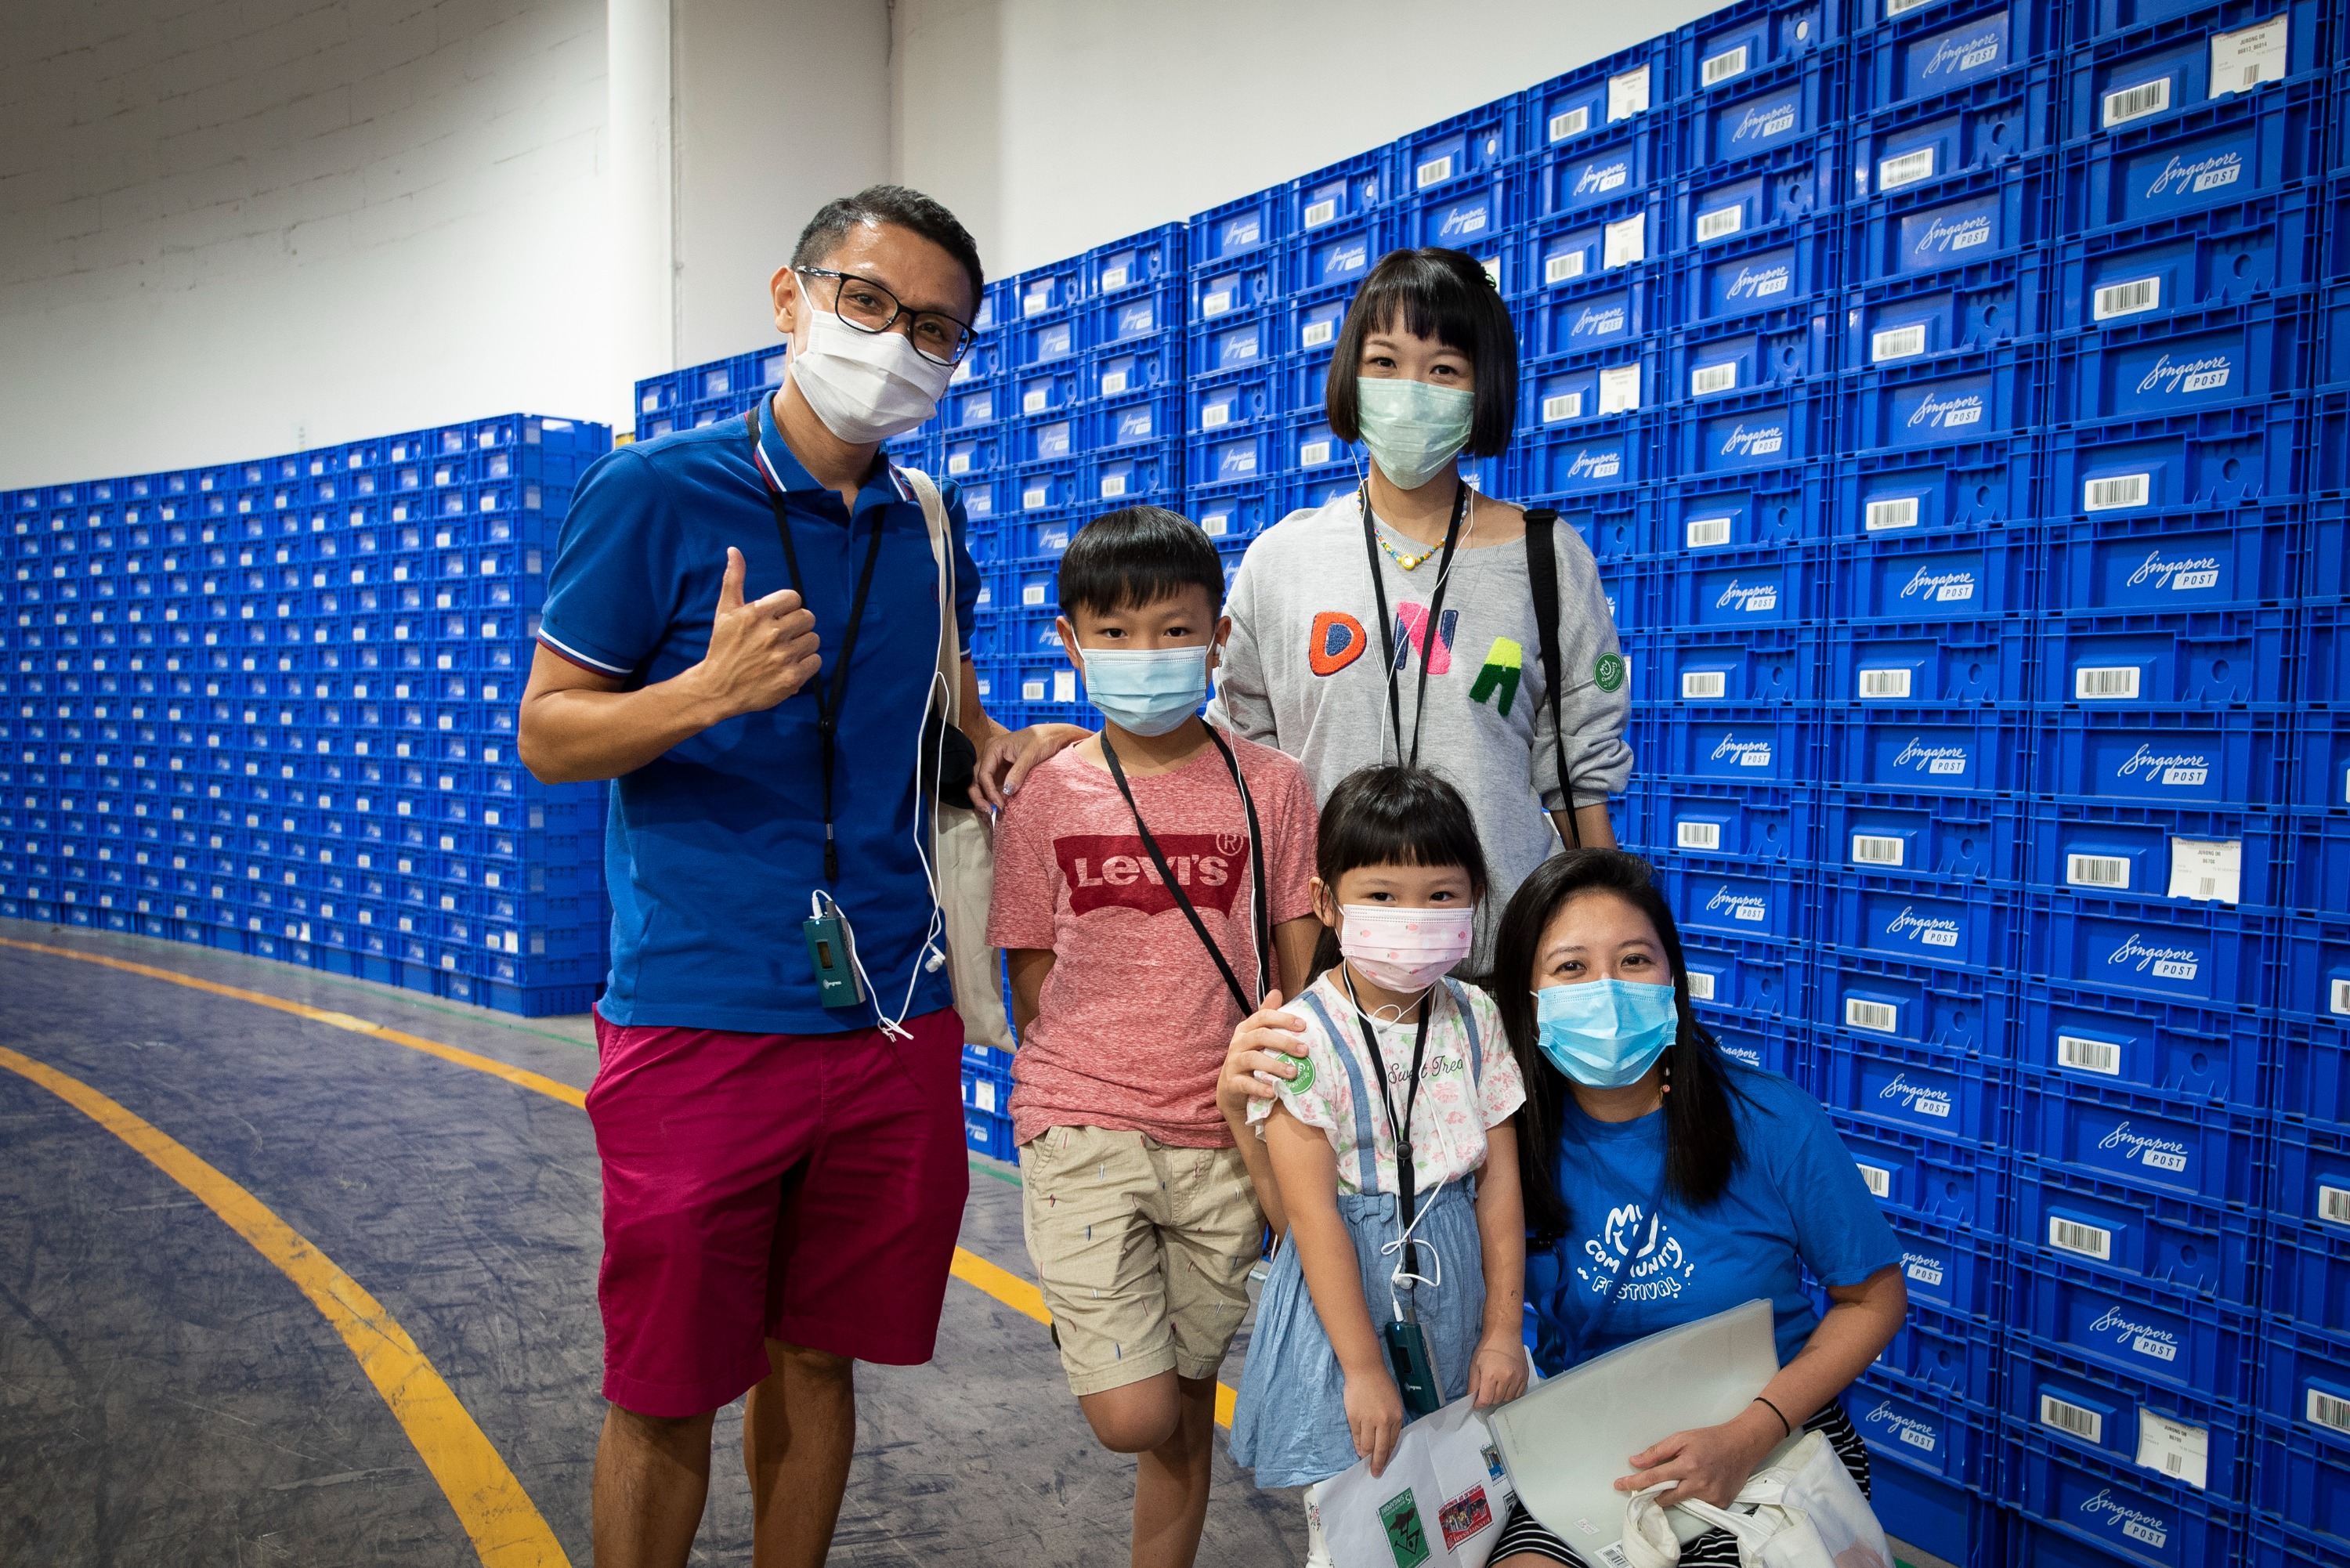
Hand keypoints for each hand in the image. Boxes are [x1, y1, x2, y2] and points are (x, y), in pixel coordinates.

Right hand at [684, 548, 819, 720]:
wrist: (717, 688)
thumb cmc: (722, 647)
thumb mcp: (725, 611)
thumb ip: (733, 579)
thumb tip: (734, 550)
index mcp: (757, 613)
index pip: (794, 598)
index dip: (787, 608)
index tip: (777, 618)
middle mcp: (772, 633)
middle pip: (807, 618)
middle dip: (796, 626)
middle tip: (781, 636)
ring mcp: (783, 656)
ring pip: (814, 639)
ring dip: (803, 645)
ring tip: (784, 652)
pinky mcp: (791, 677)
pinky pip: (816, 661)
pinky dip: (806, 664)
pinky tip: (789, 666)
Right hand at [971, 722, 1088, 808]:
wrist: (1054, 736)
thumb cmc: (1043, 740)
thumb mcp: (1031, 755)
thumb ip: (1018, 773)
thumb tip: (1006, 792)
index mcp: (994, 747)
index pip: (983, 773)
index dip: (989, 792)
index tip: (1000, 805)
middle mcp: (990, 755)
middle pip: (975, 779)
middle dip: (979, 797)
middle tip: (988, 813)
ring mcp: (995, 763)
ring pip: (981, 784)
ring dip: (984, 799)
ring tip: (990, 815)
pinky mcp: (1002, 771)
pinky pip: (992, 785)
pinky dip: (992, 797)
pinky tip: (997, 808)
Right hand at [1217, 996, 1309, 1120]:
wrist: (1232, 1089)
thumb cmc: (1251, 1060)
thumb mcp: (1258, 1037)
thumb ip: (1268, 1017)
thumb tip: (1277, 992)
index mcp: (1246, 1028)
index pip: (1263, 1016)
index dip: (1283, 1019)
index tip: (1303, 1025)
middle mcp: (1238, 1042)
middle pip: (1260, 1036)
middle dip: (1284, 1042)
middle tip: (1304, 1051)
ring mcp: (1233, 1062)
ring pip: (1252, 1059)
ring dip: (1274, 1065)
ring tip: (1293, 1073)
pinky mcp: (1231, 1082)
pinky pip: (1245, 1084)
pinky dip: (1260, 1087)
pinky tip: (1274, 1091)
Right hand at [1343, 1364, 1407, 1476]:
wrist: (1365, 1370)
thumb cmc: (1381, 1383)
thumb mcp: (1394, 1402)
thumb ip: (1391, 1420)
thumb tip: (1385, 1438)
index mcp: (1397, 1417)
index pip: (1392, 1442)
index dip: (1387, 1455)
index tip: (1384, 1463)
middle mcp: (1384, 1421)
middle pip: (1381, 1449)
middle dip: (1378, 1463)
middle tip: (1375, 1473)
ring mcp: (1368, 1420)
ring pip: (1367, 1445)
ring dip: (1366, 1455)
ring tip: (1365, 1460)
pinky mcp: (1354, 1417)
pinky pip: (1357, 1437)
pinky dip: (1357, 1445)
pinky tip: (1358, 1450)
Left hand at [1467, 1334, 1527, 1409]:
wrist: (1505, 1334)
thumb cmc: (1488, 1347)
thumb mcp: (1474, 1365)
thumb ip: (1473, 1384)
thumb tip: (1472, 1399)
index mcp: (1491, 1375)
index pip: (1485, 1400)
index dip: (1479, 1404)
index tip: (1477, 1403)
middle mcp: (1506, 1378)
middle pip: (1497, 1400)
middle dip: (1489, 1398)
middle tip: (1486, 1390)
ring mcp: (1517, 1378)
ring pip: (1508, 1399)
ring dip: (1501, 1396)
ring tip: (1496, 1386)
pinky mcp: (1525, 1376)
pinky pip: (1518, 1393)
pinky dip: (1511, 1393)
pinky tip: (1506, 1385)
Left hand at [1615, 1406, 1784, 1509]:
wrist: (1742, 1445)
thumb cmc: (1710, 1439)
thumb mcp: (1681, 1438)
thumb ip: (1657, 1452)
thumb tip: (1635, 1462)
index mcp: (1687, 1464)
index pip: (1654, 1478)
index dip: (1634, 1483)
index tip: (1619, 1485)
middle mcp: (1699, 1483)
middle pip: (1665, 1497)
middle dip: (1654, 1493)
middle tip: (1651, 1485)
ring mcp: (1711, 1495)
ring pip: (1681, 1501)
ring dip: (1676, 1492)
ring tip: (1688, 1475)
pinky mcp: (1720, 1503)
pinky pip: (1698, 1504)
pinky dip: (1694, 1495)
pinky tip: (1702, 1482)